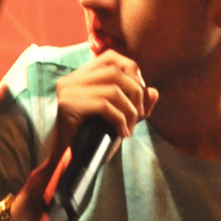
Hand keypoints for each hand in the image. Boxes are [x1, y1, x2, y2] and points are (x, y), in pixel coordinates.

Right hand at [43, 50, 157, 182]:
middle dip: (136, 93)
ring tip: (130, 127)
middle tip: (139, 116)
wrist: (69, 163)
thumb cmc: (93, 139)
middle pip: (116, 71)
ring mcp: (67, 91)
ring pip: (113, 88)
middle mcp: (71, 79)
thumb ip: (137, 105)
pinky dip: (120, 119)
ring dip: (129, 110)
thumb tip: (154, 92)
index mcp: (80, 76)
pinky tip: (122, 133)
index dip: (132, 71)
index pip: (111, 58)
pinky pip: (105, 105)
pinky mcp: (67, 106)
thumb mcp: (120, 118)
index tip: (139, 95)